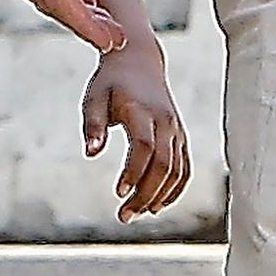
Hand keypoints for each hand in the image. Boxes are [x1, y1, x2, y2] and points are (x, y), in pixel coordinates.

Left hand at [82, 42, 189, 221]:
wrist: (138, 60)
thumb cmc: (111, 81)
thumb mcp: (94, 96)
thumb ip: (93, 124)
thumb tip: (91, 153)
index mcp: (143, 110)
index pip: (144, 147)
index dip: (134, 172)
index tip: (118, 192)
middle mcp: (165, 121)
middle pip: (163, 165)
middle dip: (145, 194)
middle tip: (124, 216)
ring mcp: (177, 129)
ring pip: (177, 170)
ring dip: (159, 196)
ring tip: (136, 213)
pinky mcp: (181, 136)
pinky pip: (185, 168)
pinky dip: (175, 189)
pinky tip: (157, 204)